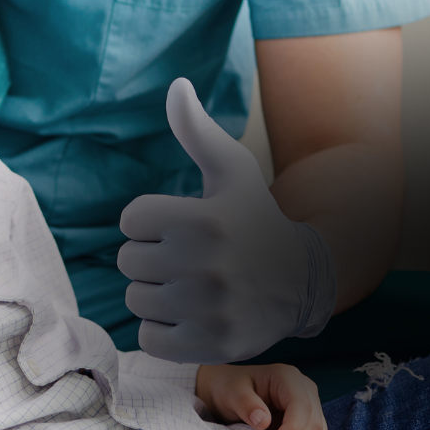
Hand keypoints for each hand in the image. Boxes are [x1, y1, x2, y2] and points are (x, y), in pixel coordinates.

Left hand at [118, 79, 337, 362]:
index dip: (151, 222)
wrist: (301, 280)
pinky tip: (190, 314)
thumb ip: (197, 131)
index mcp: (201, 218)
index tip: (180, 226)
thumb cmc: (255, 218)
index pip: (131, 220)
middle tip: (188, 258)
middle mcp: (204, 264)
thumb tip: (176, 85)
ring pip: (135, 299)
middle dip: (152, 258)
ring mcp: (207, 308)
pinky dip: (162, 330)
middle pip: (129, 261)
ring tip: (190, 285)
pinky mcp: (209, 344)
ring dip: (155, 294)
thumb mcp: (232, 170)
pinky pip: (149, 338)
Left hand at [194, 363, 326, 429]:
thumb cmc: (230, 388)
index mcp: (287, 377)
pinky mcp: (308, 419)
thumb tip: (264, 422)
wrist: (228, 391)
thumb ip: (246, 405)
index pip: (301, 406)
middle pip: (314, 423)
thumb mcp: (231, 393)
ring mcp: (309, 404)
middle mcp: (304, 389)